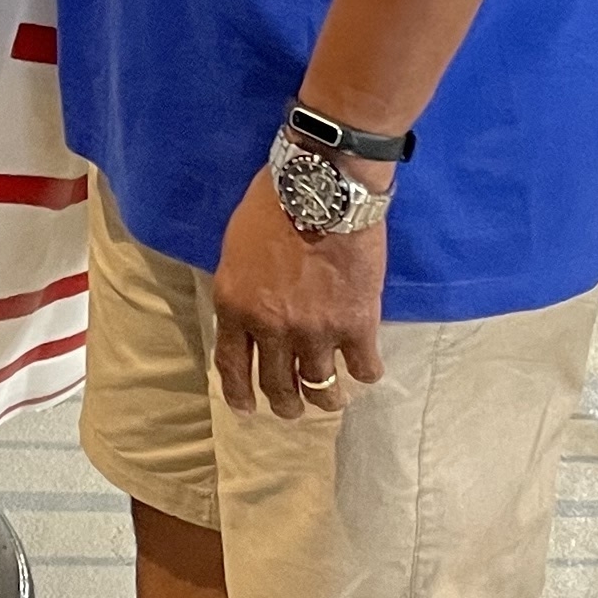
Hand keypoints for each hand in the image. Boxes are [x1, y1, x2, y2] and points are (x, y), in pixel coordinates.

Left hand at [209, 169, 386, 417]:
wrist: (322, 188)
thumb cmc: (273, 204)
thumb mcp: (236, 249)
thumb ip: (242, 287)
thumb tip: (250, 310)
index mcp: (235, 307)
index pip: (232, 365)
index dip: (239, 394)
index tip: (248, 409)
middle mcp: (272, 328)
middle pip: (277, 385)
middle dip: (286, 404)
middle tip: (293, 410)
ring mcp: (316, 332)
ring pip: (321, 387)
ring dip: (326, 398)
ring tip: (331, 399)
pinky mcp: (357, 325)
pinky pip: (363, 368)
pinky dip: (366, 372)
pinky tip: (366, 369)